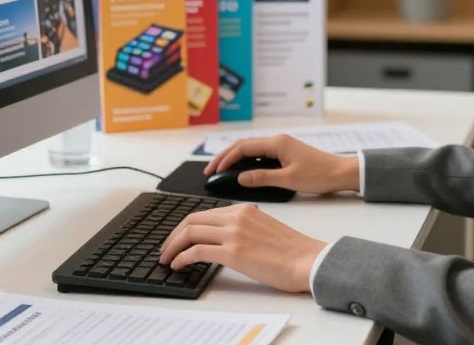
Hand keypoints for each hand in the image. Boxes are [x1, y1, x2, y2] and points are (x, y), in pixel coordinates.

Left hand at [159, 203, 325, 292]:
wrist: (307, 260)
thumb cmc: (292, 250)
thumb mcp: (265, 228)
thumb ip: (245, 226)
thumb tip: (227, 238)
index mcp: (244, 209)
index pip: (205, 213)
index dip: (186, 226)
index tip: (178, 238)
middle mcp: (237, 217)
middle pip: (192, 219)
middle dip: (173, 235)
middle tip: (166, 249)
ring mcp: (234, 233)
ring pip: (190, 232)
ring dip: (173, 246)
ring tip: (167, 259)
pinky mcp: (233, 252)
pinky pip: (197, 251)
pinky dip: (182, 257)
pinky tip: (178, 265)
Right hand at [204, 134, 359, 194]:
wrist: (342, 173)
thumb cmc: (320, 175)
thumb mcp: (289, 180)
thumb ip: (262, 178)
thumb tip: (240, 178)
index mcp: (277, 143)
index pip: (242, 147)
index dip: (225, 158)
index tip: (213, 170)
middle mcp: (277, 141)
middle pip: (243, 145)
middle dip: (224, 156)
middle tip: (210, 170)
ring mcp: (281, 146)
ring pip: (250, 149)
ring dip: (234, 158)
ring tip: (220, 170)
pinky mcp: (285, 153)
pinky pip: (259, 154)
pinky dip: (246, 161)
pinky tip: (241, 171)